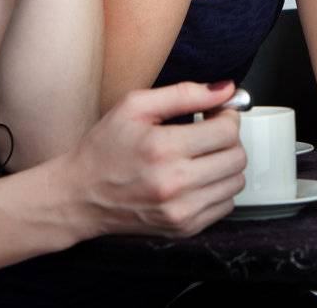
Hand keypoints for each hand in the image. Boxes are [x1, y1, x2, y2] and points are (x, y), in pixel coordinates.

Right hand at [63, 81, 248, 238]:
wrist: (79, 196)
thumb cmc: (103, 148)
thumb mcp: (135, 106)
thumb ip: (184, 93)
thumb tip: (225, 89)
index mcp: (163, 149)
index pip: (226, 131)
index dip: (227, 116)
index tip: (216, 113)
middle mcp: (174, 184)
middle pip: (236, 157)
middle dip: (229, 139)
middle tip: (209, 132)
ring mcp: (180, 211)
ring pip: (235, 182)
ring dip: (226, 164)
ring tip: (201, 155)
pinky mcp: (183, 228)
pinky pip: (225, 205)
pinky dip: (218, 188)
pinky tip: (196, 177)